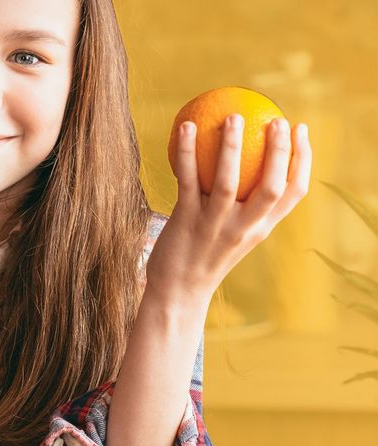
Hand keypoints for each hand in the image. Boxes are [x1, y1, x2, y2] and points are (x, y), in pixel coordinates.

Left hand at [145, 114, 311, 306]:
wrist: (177, 293)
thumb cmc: (203, 257)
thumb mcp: (233, 235)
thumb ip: (243, 208)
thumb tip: (244, 162)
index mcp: (260, 229)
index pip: (293, 192)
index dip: (303, 158)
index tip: (300, 129)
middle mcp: (243, 228)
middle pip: (271, 185)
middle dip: (279, 150)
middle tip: (276, 119)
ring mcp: (214, 226)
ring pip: (228, 181)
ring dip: (231, 146)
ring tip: (234, 117)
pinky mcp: (185, 221)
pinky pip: (188, 180)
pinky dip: (187, 152)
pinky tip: (186, 127)